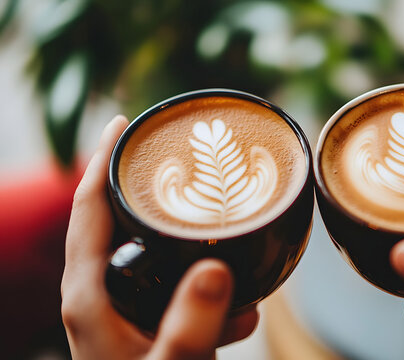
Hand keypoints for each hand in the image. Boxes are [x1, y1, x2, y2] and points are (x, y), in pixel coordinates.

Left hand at [61, 116, 257, 359]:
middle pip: (121, 225)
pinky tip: (244, 315)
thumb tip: (216, 268)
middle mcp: (101, 297)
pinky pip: (181, 295)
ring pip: (158, 262)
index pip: (88, 210)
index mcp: (90, 296)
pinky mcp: (149, 329)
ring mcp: (125, 314)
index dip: (101, 161)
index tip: (122, 123)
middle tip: (190, 172)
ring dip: (198, 258)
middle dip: (156, 199)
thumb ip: (193, 323)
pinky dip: (211, 298)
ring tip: (237, 263)